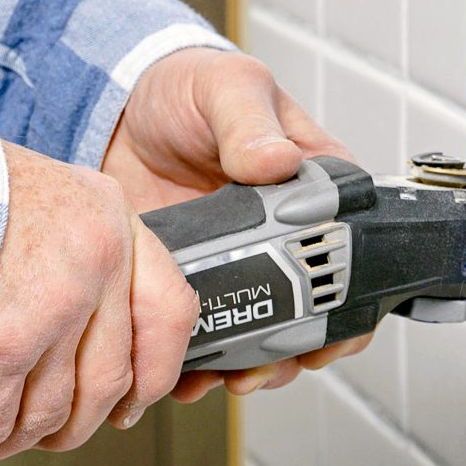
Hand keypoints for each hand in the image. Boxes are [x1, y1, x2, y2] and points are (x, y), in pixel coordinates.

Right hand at [0, 143, 198, 462]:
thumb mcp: (43, 199)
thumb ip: (77, 253)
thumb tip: (88, 328)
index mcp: (110, 222)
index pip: (169, 312)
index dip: (157, 371)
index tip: (135, 401)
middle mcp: (96, 264)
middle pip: (110, 378)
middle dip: (78, 421)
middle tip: (50, 432)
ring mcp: (54, 309)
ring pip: (54, 408)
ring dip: (18, 437)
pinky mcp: (1, 346)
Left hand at [102, 48, 369, 400]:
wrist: (113, 108)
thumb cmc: (184, 89)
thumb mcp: (226, 89)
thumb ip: (250, 124)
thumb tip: (275, 163)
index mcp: (311, 186)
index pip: (352, 250)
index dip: (350, 302)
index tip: (330, 331)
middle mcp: (283, 232)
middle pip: (316, 308)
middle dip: (300, 349)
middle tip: (276, 364)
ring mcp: (239, 260)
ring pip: (266, 329)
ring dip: (255, 363)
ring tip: (233, 376)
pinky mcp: (195, 279)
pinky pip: (211, 329)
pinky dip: (204, 358)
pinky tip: (192, 369)